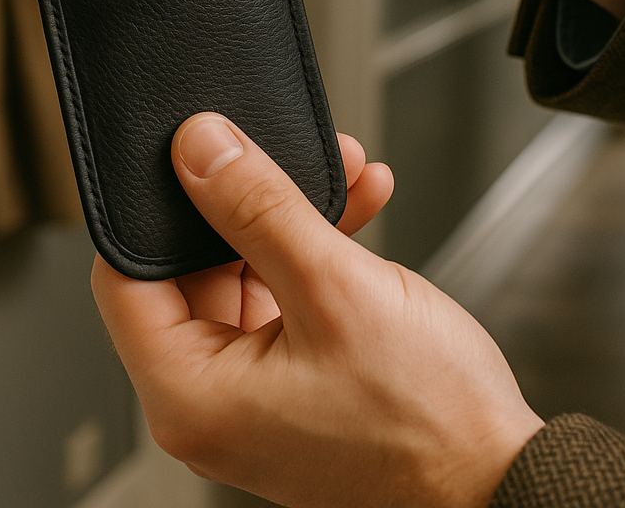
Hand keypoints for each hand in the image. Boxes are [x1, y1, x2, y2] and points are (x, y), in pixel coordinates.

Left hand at [92, 113, 543, 507]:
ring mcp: (255, 390)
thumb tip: (199, 148)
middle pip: (192, 267)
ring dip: (293, 216)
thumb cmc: (427, 421)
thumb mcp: (334, 288)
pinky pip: (285, 295)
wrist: (500, 478)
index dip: (156, 207)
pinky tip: (360, 209)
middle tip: (286, 154)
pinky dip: (317, 249)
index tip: (191, 153)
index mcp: (192, 394)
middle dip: (248, 199)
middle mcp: (212, 398)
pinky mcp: (293, 378)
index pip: (125, 279)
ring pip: (247, 271)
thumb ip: (258, 208)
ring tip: (347, 174)